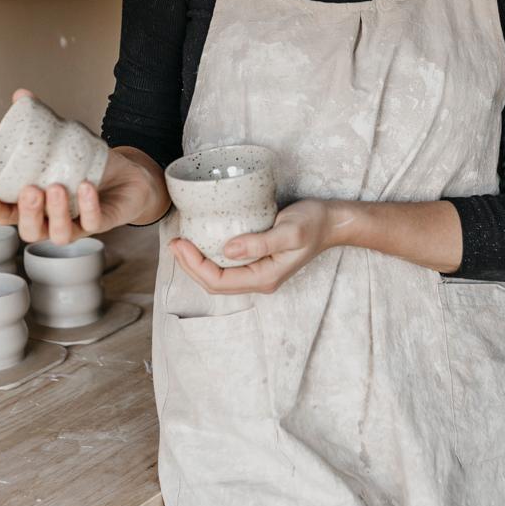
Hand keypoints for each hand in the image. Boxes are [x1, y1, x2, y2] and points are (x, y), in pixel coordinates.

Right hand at [0, 88, 159, 244]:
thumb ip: (42, 121)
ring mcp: (76, 224)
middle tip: (30, 189)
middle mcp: (52, 219)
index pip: (7, 214)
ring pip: (59, 234)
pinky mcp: (102, 223)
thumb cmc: (89, 166)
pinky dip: (87, 205)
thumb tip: (21, 96)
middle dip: (27, 213)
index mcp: (36, 205)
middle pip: (30, 231)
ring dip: (56, 213)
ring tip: (57, 187)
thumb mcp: (65, 141)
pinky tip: (85, 186)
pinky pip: (92, 222)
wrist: (128, 175)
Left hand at [169, 199, 336, 294]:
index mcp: (264, 278)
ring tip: (180, 244)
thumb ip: (260, 242)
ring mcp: (258, 272)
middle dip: (189, 266)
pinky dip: (209, 257)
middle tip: (173, 244)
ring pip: (218, 277)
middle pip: (214, 284)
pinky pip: (227, 266)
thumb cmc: (313, 223)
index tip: (179, 244)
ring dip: (196, 263)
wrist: (332, 222)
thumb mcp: (290, 230)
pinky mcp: (258, 260)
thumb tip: (227, 250)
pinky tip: (201, 242)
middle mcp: (259, 280)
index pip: (218, 281)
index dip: (194, 266)